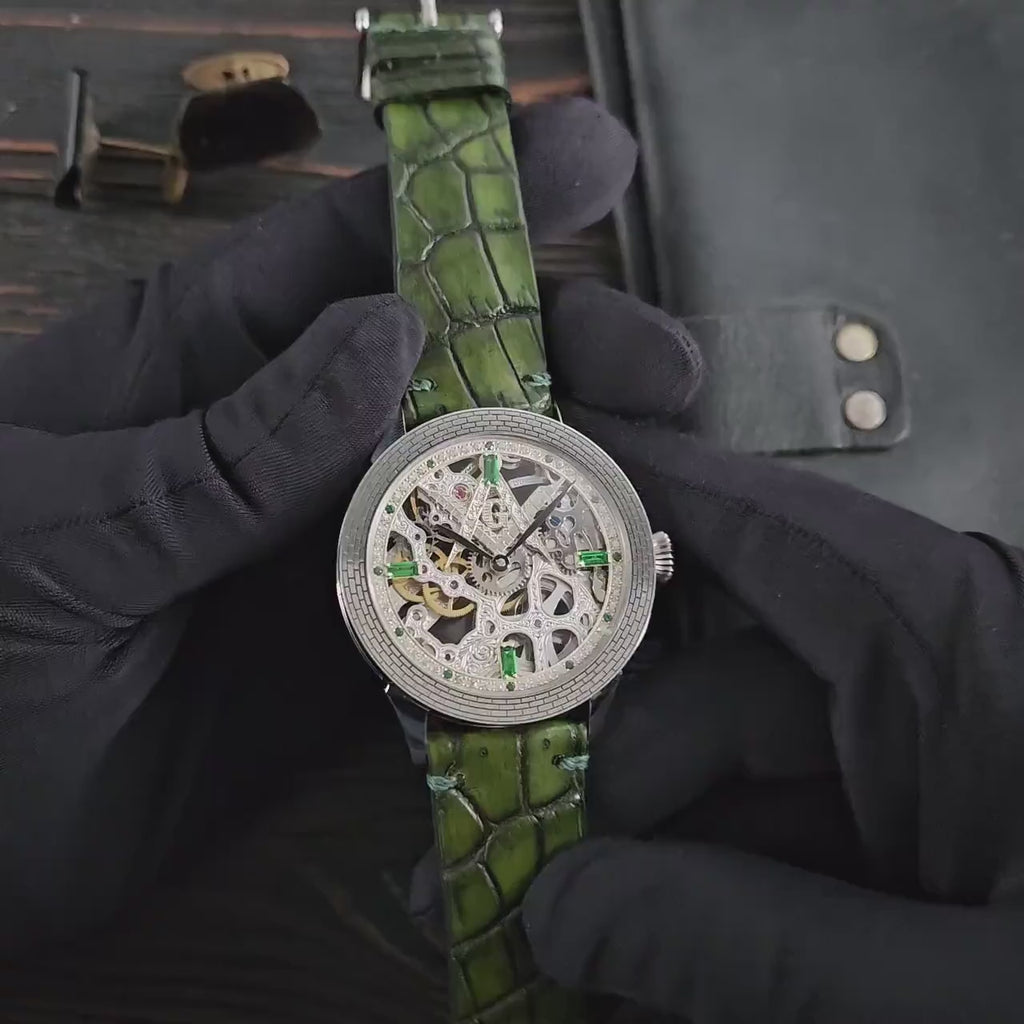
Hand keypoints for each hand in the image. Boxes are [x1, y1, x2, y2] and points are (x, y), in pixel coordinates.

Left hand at [0, 98, 639, 954]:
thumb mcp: (58, 522)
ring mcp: (338, 554)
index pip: (353, 248)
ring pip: (483, 493)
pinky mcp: (362, 663)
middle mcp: (295, 444)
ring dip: (580, 481)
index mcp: (205, 363)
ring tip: (673, 485)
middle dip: (568, 351)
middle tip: (664, 372)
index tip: (593, 155)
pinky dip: (544, 611)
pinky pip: (469, 621)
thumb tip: (391, 332)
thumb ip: (224, 446)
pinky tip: (618, 606)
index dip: (474, 196)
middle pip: (456, 368)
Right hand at [519, 303, 1023, 1020]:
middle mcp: (917, 679)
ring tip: (553, 947)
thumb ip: (759, 950)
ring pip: (722, 784)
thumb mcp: (964, 992)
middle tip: (500, 862)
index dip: (626, 490)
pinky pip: (768, 849)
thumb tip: (559, 914)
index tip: (513, 474)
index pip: (754, 527)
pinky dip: (705, 913)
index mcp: (949, 643)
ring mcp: (906, 768)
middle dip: (598, 774)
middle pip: (701, 689)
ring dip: (642, 869)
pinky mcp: (903, 845)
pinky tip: (634, 970)